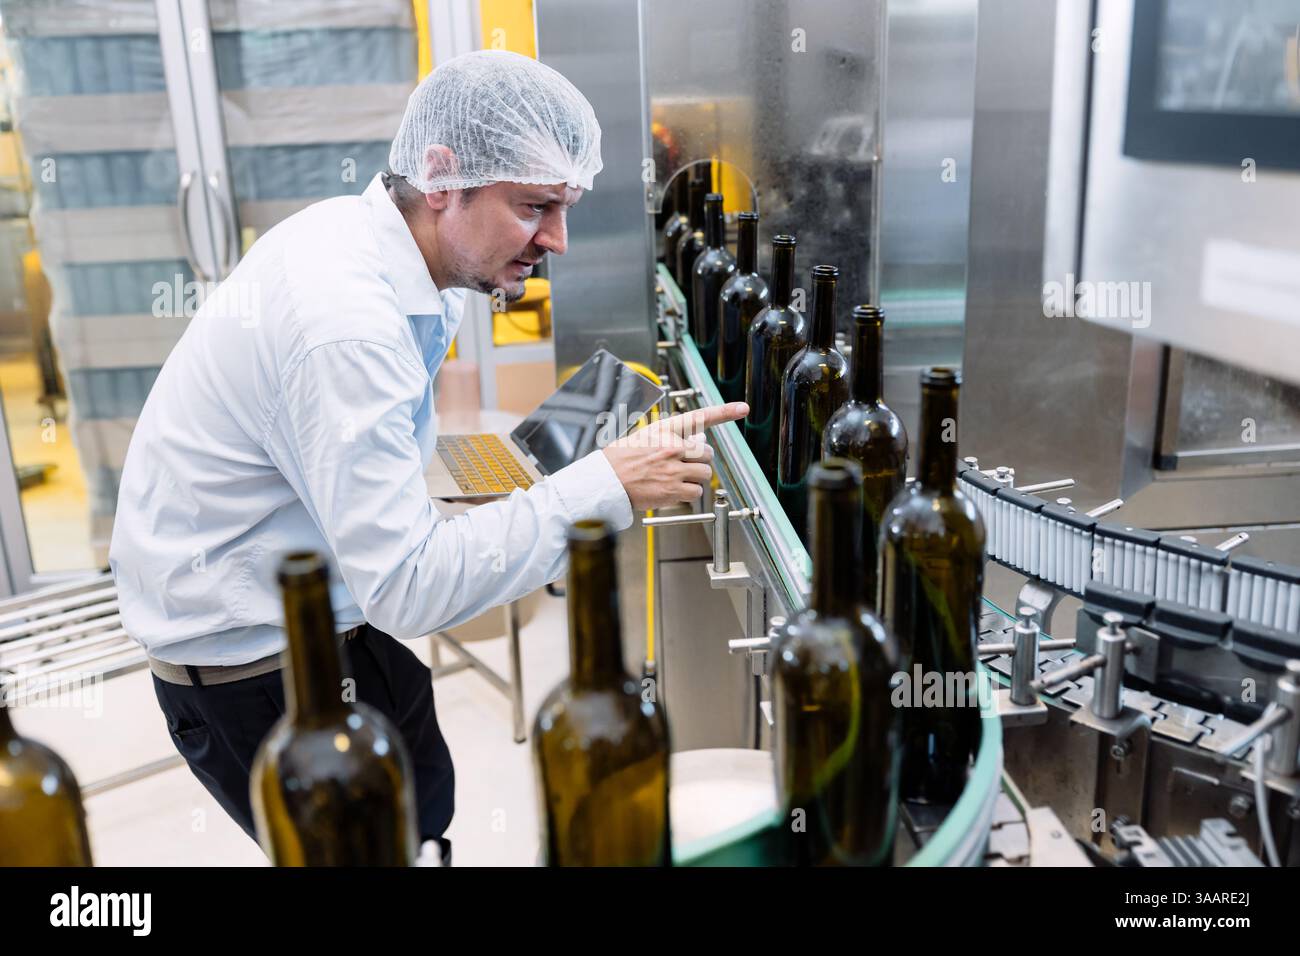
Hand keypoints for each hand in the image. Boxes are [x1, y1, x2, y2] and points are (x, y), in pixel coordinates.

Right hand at [602, 402, 748, 510]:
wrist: (605, 481)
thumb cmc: (621, 459)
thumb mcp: (645, 437)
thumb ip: (670, 437)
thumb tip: (695, 441)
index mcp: (665, 430)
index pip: (700, 417)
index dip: (725, 412)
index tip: (742, 408)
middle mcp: (672, 447)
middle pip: (707, 453)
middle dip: (699, 460)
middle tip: (684, 464)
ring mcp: (673, 469)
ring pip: (704, 473)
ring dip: (695, 477)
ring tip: (675, 478)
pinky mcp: (673, 490)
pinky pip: (696, 492)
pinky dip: (689, 493)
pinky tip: (673, 490)